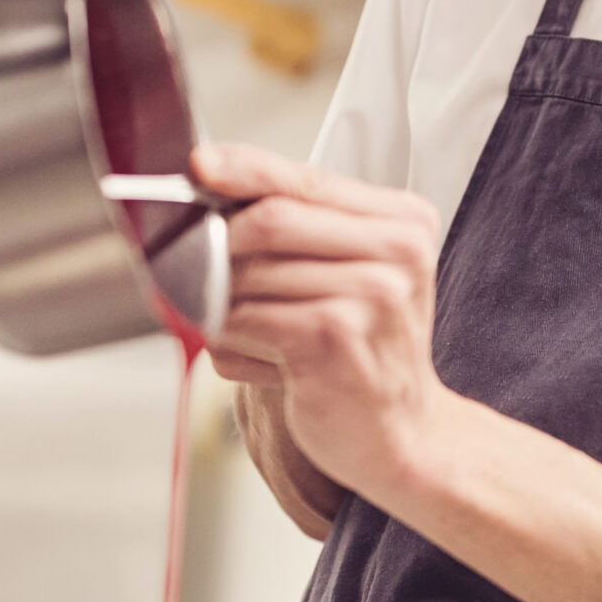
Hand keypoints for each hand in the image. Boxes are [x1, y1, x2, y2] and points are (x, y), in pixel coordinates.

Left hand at [190, 143, 451, 501]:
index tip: (199, 166)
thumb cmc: (365, 350)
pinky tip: (252, 357)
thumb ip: (304, 228)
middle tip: (196, 267)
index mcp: (405, 222)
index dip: (244, 168)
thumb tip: (210, 191)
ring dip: (220, 303)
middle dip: (218, 243)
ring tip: (241, 330)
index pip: (307, 179)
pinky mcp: (335, 341)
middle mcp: (397, 253)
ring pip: (249, 274)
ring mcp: (371, 297)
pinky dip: (228, 337)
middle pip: (270, 220)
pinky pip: (245, 320)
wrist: (404, 434)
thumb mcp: (356, 274)